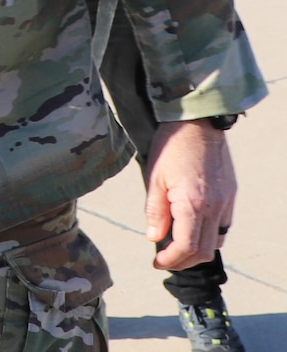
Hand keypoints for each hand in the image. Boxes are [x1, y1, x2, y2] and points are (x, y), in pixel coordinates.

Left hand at [145, 120, 236, 270]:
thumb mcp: (154, 178)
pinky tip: (192, 229)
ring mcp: (226, 202)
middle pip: (203, 250)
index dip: (171, 260)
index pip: (186, 247)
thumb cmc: (172, 147)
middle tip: (164, 259)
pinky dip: (208, 235)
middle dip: (183, 261)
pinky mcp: (230, 196)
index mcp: (193, 203)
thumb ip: (155, 211)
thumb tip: (154, 237)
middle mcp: (214, 207)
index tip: (157, 262)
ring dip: (197, 250)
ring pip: (216, 241)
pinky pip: (223, 226)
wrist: (197, 124)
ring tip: (176, 246)